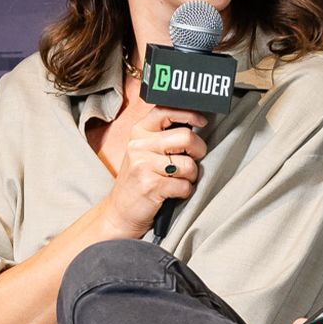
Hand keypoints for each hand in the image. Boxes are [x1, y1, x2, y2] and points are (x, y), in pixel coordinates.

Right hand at [103, 106, 207, 235]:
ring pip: (189, 164)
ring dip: (191, 176)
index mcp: (139, 132)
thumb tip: (196, 123)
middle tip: (192, 160)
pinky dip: (185, 192)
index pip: (167, 111)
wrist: (120, 213)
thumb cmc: (139, 181)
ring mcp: (143, 165)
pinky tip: (172, 193)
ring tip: (178, 180)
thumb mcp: (144, 152)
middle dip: (198, 151)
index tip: (202, 122)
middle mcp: (139, 145)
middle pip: (186, 137)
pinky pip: (185, 185)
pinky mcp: (151, 186)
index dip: (189, 114)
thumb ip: (164, 136)